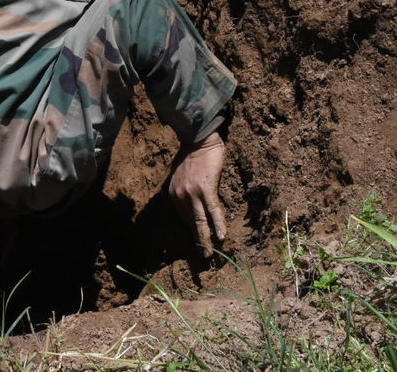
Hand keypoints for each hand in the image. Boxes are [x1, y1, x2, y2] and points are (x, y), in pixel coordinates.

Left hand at [169, 130, 227, 254]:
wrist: (198, 139)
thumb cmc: (191, 154)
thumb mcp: (180, 173)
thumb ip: (183, 188)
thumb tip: (190, 198)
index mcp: (174, 194)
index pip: (184, 218)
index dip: (192, 230)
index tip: (199, 240)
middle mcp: (180, 196)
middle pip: (190, 224)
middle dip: (197, 242)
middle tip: (203, 258)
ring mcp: (193, 193)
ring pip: (200, 221)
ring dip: (205, 240)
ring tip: (209, 255)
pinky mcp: (206, 189)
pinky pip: (213, 210)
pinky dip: (218, 224)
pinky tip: (222, 236)